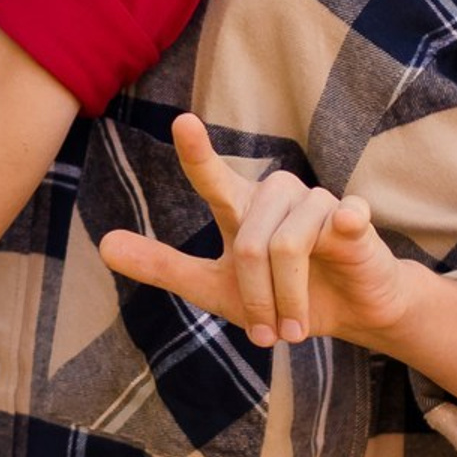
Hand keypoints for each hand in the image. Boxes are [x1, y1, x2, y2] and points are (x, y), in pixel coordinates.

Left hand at [97, 113, 411, 347]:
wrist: (349, 314)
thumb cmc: (279, 296)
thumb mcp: (214, 288)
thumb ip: (163, 266)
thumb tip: (103, 245)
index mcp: (240, 207)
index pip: (211, 178)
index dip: (197, 152)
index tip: (182, 122)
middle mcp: (275, 194)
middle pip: (249, 247)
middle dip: (257, 301)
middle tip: (269, 334)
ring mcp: (316, 201)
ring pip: (286, 248)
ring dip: (289, 300)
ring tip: (294, 327)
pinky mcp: (353, 215)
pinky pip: (339, 219)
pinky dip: (339, 233)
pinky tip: (343, 235)